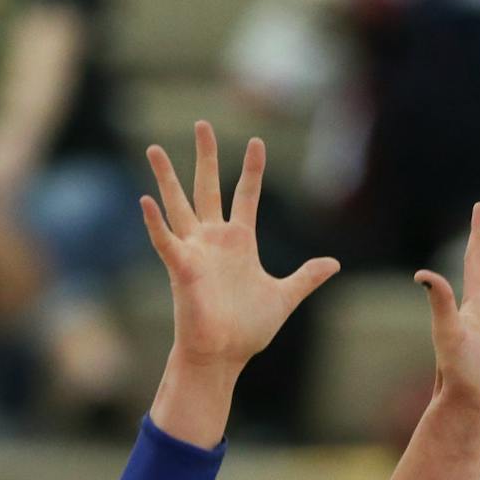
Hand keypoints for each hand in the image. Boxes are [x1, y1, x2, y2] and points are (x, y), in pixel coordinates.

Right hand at [141, 121, 338, 380]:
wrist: (224, 355)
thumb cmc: (247, 329)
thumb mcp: (284, 296)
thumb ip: (306, 277)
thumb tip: (334, 263)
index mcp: (239, 242)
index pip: (246, 195)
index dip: (252, 169)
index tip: (257, 142)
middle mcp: (214, 240)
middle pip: (207, 187)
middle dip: (206, 156)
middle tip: (201, 123)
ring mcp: (195, 252)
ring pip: (179, 205)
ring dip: (166, 177)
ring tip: (155, 148)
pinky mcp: (181, 269)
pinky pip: (165, 241)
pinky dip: (155, 223)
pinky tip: (145, 200)